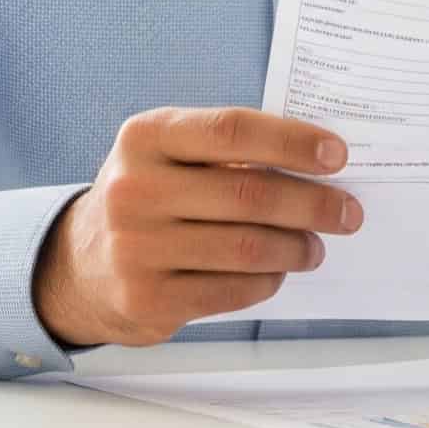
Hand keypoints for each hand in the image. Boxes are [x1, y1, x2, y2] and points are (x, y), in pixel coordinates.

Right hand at [33, 106, 363, 347]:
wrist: (81, 264)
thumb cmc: (148, 196)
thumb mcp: (168, 154)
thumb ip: (225, 149)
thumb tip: (314, 159)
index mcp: (146, 137)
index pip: (232, 130)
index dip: (291, 141)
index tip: (336, 154)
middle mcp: (134, 188)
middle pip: (248, 193)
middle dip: (312, 203)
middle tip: (347, 211)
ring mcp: (136, 246)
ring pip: (246, 247)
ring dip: (296, 247)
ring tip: (315, 245)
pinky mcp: (147, 297)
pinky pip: (231, 290)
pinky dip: (267, 281)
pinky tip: (278, 271)